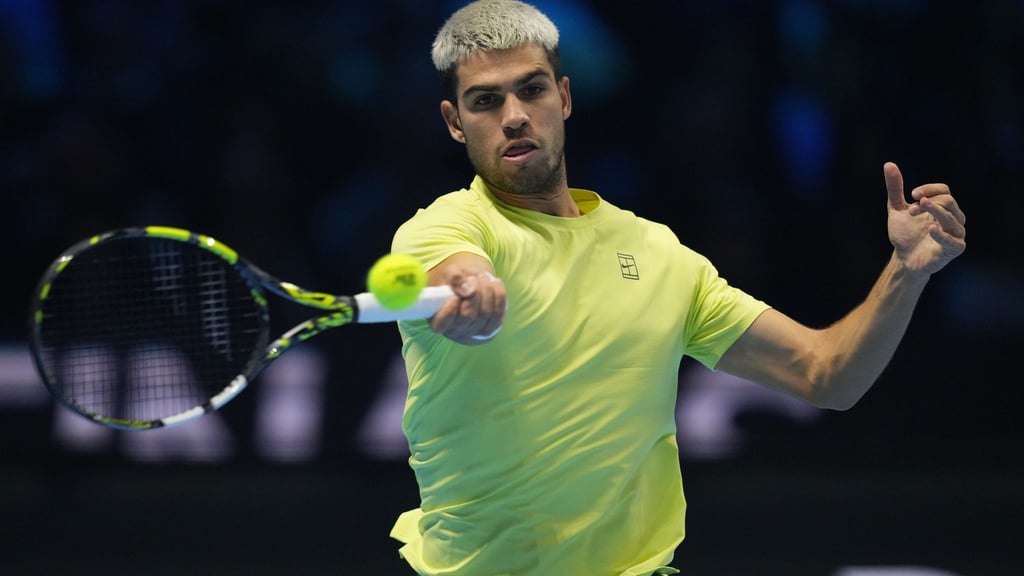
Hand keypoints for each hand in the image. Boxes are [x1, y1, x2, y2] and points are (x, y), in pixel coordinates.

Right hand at [430, 269, 506, 344]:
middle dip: (474, 294)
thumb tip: (468, 290)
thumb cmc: (457, 281)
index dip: (448, 312)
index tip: (454, 297)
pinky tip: (496, 283)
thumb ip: (455, 278)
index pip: (441, 324)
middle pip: (468, 316)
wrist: (472, 285)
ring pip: (485, 314)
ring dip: (487, 291)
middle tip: (474, 278)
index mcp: (437, 319)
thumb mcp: (451, 273)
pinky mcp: (489, 329)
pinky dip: (499, 296)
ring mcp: (473, 332)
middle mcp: (454, 330)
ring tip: (483, 278)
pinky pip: (499, 313)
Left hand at [884, 161, 965, 276]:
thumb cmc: (904, 234)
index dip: (929, 189)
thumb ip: (895, 189)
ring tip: (914, 213)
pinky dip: (942, 234)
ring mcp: (956, 233)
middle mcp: (953, 218)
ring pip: (952, 217)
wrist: (903, 259)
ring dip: (933, 212)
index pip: (944, 190)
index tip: (912, 194)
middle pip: (948, 201)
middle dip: (928, 203)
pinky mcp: (955, 248)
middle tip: (910, 210)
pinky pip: (953, 240)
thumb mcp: (897, 210)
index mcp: (942, 207)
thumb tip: (888, 164)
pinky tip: (930, 229)